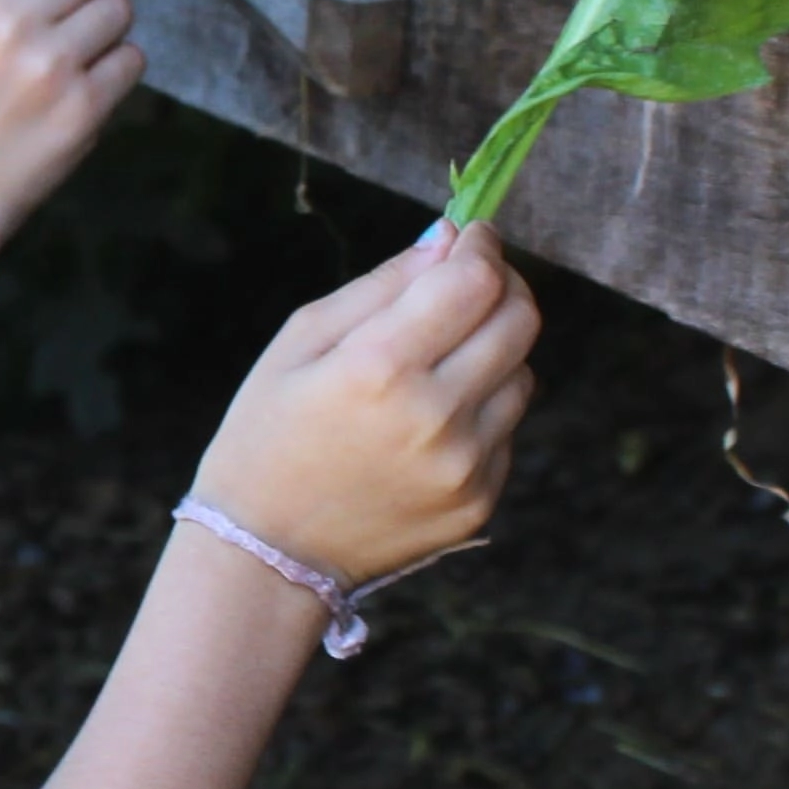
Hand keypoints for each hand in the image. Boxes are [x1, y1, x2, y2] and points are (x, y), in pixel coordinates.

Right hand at [188, 225, 539, 591]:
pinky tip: (431, 422)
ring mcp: (463, 466)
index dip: (482, 245)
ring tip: (440, 362)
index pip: (475, 280)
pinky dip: (482, 409)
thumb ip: (381, 284)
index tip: (473, 236)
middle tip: (471, 282)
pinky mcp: (478, 502)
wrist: (267, 552)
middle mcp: (434, 417)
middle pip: (519, 319)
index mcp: (379, 368)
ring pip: (522, 373)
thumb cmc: (268, 434)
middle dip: (502, 286)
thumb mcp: (299, 342)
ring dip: (493, 350)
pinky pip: (507, 430)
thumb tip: (449, 237)